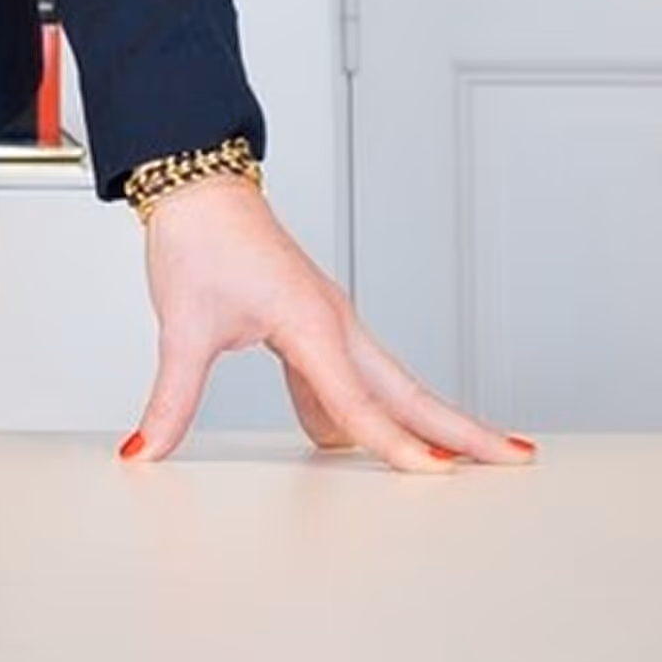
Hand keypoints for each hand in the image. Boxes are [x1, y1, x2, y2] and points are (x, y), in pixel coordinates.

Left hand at [116, 175, 531, 470]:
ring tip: (473, 461)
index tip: (436, 475)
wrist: (199, 187)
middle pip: (409, 389)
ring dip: (434, 420)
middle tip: (516, 459)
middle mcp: (334, 322)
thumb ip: (171, 398)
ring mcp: (332, 323)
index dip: (393, 444)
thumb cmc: (200, 240)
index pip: (357, 400)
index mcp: (309, 321)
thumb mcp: (182, 326)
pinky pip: (359, 378)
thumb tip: (146, 450)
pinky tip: (378, 444)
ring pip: (393, 383)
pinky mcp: (319, 325)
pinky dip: (380, 411)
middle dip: (463, 429)